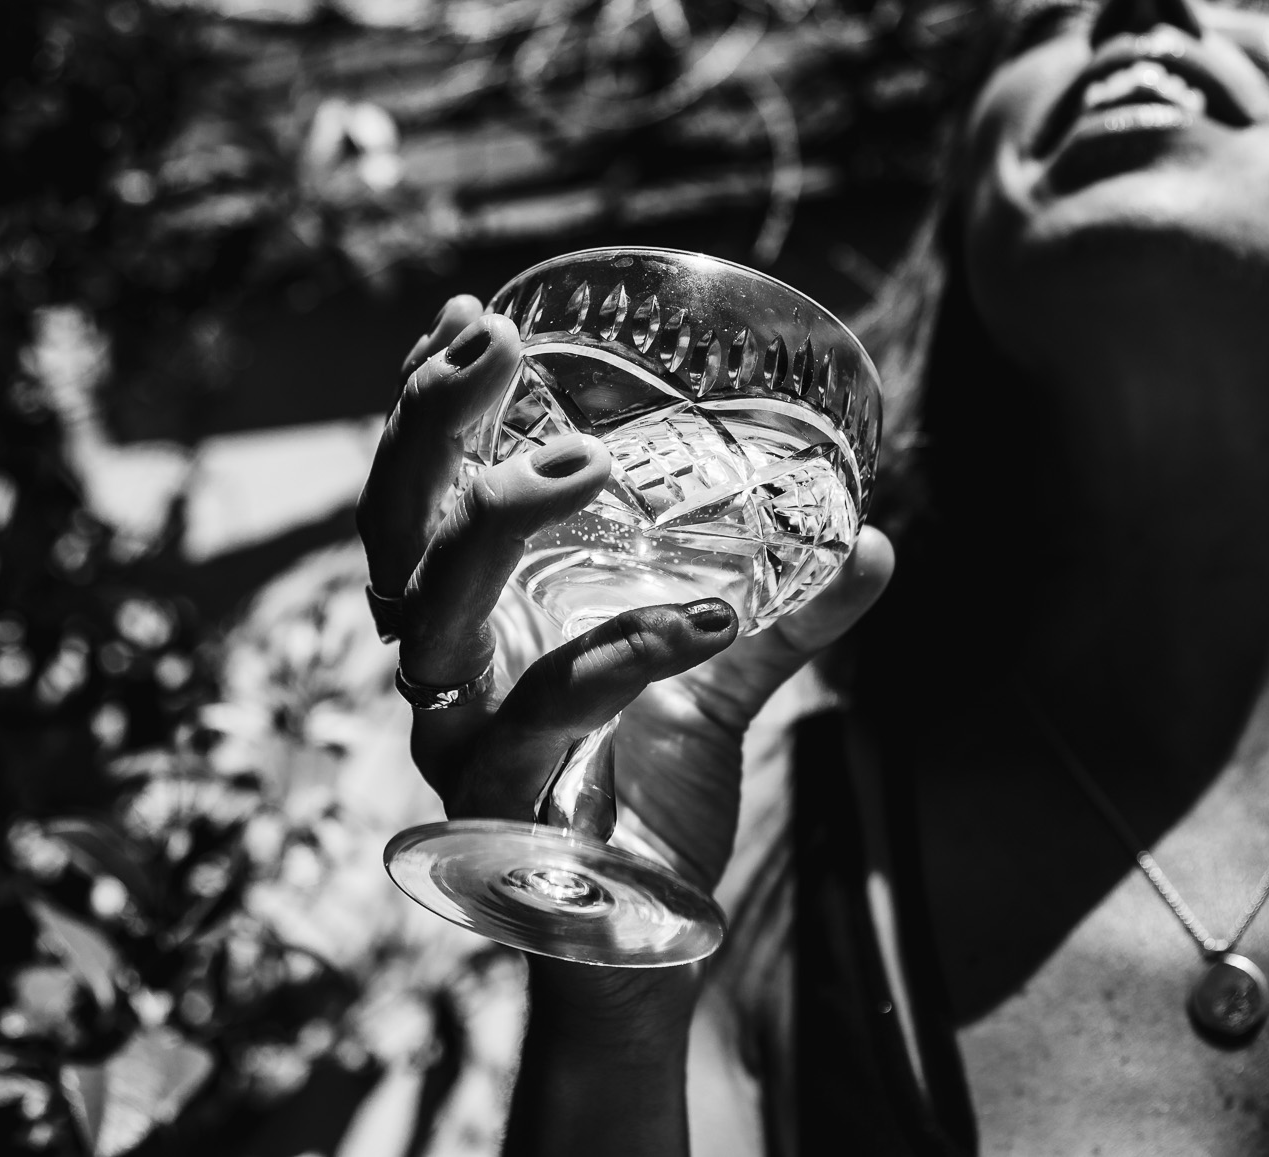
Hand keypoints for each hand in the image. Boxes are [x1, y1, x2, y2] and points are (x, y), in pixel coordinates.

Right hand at [357, 294, 893, 896]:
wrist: (636, 955)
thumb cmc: (645, 807)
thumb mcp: (714, 691)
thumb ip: (783, 617)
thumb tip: (875, 539)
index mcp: (474, 627)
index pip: (421, 496)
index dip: (428, 407)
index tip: (469, 314)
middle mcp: (446, 674)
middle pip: (393, 534)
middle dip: (429, 430)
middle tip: (492, 347)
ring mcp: (461, 741)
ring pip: (431, 618)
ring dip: (493, 526)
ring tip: (580, 469)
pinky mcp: (505, 809)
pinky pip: (546, 717)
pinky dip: (622, 659)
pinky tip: (705, 622)